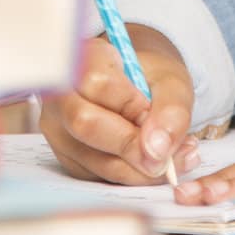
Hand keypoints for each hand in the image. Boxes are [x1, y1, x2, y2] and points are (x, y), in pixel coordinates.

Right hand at [41, 25, 202, 184]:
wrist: (137, 89)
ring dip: (140, 168)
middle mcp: (60, 93)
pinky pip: (99, 176)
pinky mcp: (68, 158)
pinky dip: (133, 176)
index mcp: (84, 58)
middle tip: (168, 155)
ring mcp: (58, 129)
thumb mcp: (172, 83)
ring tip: (175, 158)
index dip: (132, 105)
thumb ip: (171, 111)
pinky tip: (156, 163)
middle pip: (85, 124)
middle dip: (133, 145)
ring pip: (93, 158)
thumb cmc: (150, 80)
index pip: (97, 83)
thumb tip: (157, 150)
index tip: (157, 115)